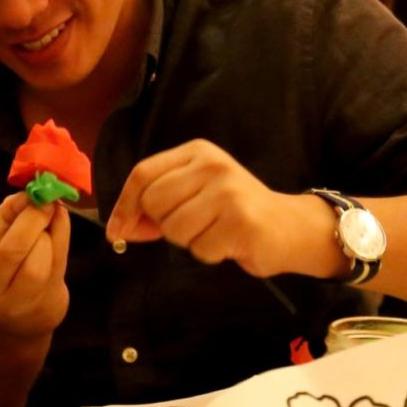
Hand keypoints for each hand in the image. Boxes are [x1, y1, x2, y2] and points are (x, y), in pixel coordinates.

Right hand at [0, 192, 70, 340]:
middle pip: (10, 252)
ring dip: (46, 235)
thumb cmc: (1, 268)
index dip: (4, 216)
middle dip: (31, 219)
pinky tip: (57, 229)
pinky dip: (60, 242)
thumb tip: (27, 195)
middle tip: (44, 201)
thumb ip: (4, 219)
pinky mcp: (42, 309)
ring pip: (35, 265)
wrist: (18, 316)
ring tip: (47, 221)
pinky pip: (55, 270)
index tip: (23, 196)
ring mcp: (13, 308)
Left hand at [107, 140, 333, 278]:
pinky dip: (210, 254)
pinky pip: (199, 249)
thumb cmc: (234, 211)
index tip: (117, 230)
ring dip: (189, 241)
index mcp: (198, 152)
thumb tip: (119, 228)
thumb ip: (156, 206)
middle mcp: (213, 165)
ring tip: (214, 232)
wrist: (289, 227)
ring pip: (174, 229)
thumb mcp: (195, 195)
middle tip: (193, 225)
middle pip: (154, 202)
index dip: (125, 205)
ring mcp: (228, 192)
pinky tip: (229, 243)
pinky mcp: (241, 221)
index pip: (143, 173)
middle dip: (164, 224)